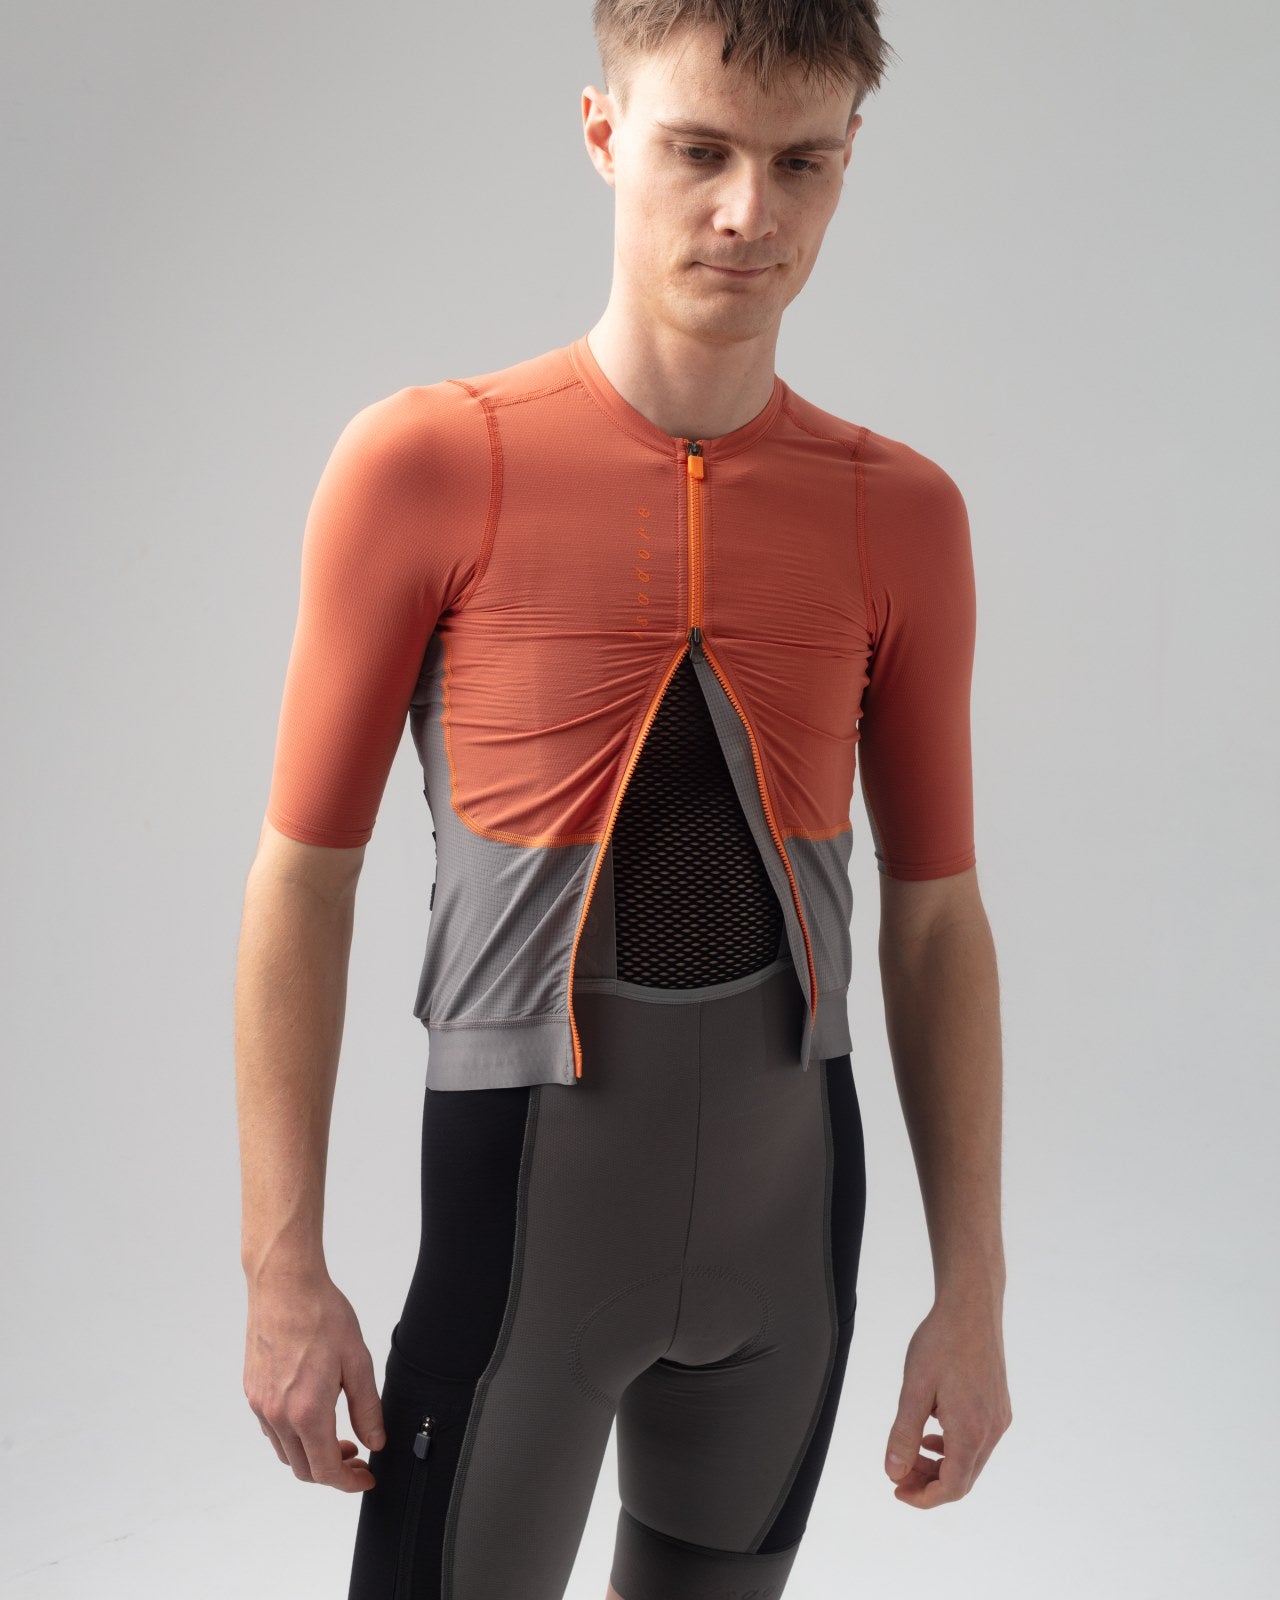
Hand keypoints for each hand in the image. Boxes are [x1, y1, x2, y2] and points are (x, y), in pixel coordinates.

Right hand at [243, 1269, 385, 1491]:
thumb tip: (375, 1441)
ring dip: (311, 1455)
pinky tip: (312, 1416)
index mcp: (307, 1411)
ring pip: (284, 1453)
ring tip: (337, 1437)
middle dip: (332, 1472)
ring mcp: (260, 1404)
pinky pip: (271, 1431)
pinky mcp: (251, 1391)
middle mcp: (277, 1415)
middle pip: (302, 1469)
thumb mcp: (358, 1362)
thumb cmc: (321, 1315)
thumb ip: (367, 1409)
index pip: (325, 1470)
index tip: (365, 1476)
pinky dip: (292, 1437)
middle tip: (356, 1457)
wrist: (284, 1284)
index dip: (348, 1482)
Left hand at [883, 1290, 1011, 1506]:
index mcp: (971, 1430)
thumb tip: (894, 1472)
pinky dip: (953, 1447)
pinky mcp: (999, 1406)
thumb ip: (904, 1434)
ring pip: (971, 1461)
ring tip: (911, 1450)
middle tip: (899, 1472)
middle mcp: (991, 1430)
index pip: (952, 1487)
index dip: (923, 1497)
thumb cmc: (941, 1342)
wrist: (971, 1308)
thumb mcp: (914, 1388)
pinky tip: (933, 1430)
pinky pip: (977, 1441)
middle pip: (962, 1478)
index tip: (897, 1489)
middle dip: (929, 1482)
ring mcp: (998, 1418)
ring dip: (940, 1465)